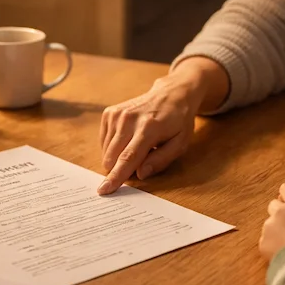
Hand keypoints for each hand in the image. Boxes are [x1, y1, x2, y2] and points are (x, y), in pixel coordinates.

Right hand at [97, 58, 227, 194]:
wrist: (171, 94)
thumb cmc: (178, 121)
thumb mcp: (180, 143)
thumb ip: (161, 160)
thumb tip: (140, 174)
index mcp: (148, 129)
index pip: (128, 158)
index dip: (116, 176)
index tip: (104, 190)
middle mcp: (129, 120)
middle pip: (113, 157)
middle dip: (120, 169)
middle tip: (138, 163)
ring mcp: (117, 114)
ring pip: (106, 151)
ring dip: (118, 157)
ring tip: (137, 146)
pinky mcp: (110, 113)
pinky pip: (104, 142)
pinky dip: (113, 147)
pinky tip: (128, 140)